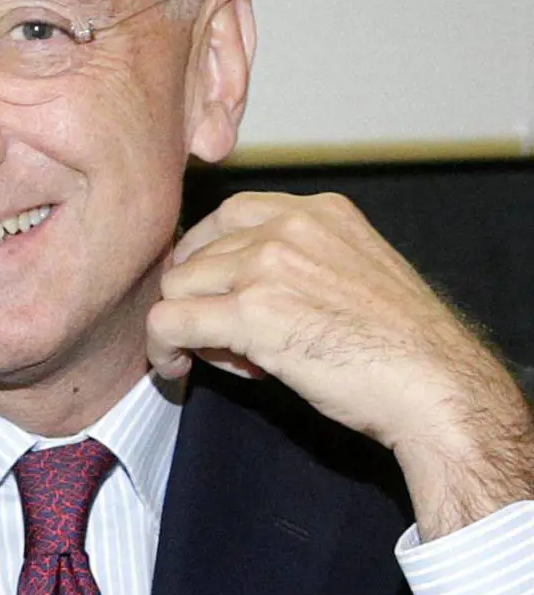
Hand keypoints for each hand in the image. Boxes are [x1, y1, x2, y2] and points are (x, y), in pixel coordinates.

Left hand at [147, 191, 533, 536]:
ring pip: (177, 285)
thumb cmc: (400, 346)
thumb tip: (237, 294)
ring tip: (218, 358)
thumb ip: (299, 266)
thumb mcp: (353, 274)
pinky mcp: (250, 312)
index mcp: (318, 211)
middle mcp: (289, 227)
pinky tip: (176, 367)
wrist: (432, 383)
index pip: (230, 215)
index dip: (209, 257)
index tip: (211, 291)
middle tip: (220, 338)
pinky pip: (170, 320)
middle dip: (200, 297)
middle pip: (198, 253)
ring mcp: (267, 265)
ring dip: (184, 324)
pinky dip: (162, 346)